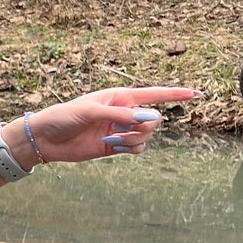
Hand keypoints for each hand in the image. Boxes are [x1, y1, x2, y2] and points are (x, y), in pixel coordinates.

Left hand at [16, 88, 196, 165]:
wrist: (46, 139)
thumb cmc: (63, 117)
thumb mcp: (89, 111)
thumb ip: (119, 114)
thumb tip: (148, 118)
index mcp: (120, 96)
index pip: (154, 94)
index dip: (176, 94)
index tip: (197, 94)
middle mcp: (124, 112)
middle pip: (154, 119)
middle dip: (145, 126)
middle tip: (122, 130)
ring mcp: (121, 129)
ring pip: (147, 135)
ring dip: (135, 140)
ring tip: (112, 140)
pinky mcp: (116, 146)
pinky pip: (137, 148)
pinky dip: (131, 149)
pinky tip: (113, 147)